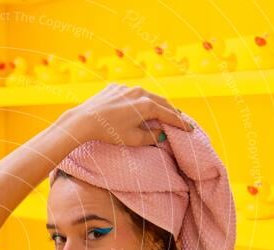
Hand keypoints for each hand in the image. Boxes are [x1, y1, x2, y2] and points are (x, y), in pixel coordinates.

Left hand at [62, 83, 193, 146]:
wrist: (84, 120)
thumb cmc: (108, 132)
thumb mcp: (132, 139)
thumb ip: (151, 137)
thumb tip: (161, 133)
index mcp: (147, 105)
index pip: (169, 115)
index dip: (180, 123)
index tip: (189, 129)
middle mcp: (140, 92)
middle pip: (161, 102)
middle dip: (171, 111)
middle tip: (179, 119)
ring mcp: (127, 88)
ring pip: (147, 95)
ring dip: (156, 103)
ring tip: (162, 111)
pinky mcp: (114, 87)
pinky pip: (131, 93)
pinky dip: (138, 99)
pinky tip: (138, 105)